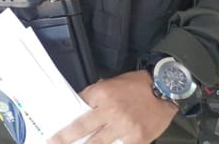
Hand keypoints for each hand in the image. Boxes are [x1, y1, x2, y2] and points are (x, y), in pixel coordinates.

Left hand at [46, 71, 176, 143]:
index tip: (55, 125)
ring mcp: (123, 127)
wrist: (165, 90)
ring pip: (98, 143)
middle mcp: (110, 110)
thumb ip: (98, 94)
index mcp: (102, 92)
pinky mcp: (137, 139)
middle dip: (65, 137)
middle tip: (53, 142)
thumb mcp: (114, 82)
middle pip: (82, 126)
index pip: (78, 104)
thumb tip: (83, 106)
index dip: (67, 116)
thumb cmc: (139, 85)